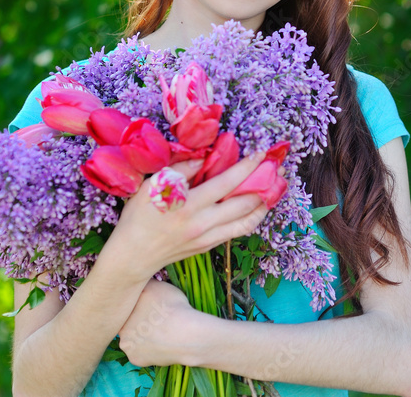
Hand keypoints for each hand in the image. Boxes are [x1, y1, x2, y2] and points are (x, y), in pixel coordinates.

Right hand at [106, 152, 269, 281]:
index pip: (226, 183)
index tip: (261, 154)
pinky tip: (256, 206)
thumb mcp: (151, 186)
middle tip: (277, 170)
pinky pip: (238, 231)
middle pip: (244, 203)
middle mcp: (202, 223)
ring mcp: (208, 237)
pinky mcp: (209, 247)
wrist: (133, 256)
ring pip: (247, 221)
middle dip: (264, 184)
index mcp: (188, 205)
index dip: (247, 167)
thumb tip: (205, 156)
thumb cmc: (139, 217)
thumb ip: (180, 170)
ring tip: (275, 188)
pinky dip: (252, 218)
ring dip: (264, 204)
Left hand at [118, 279, 200, 367]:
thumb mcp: (156, 286)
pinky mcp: (137, 360)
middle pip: (127, 324)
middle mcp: (120, 330)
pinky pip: (141, 353)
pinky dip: (149, 349)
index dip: (137, 305)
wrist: (185, 335)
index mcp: (123, 312)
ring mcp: (127, 347)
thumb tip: (137, 280)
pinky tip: (161, 343)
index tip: (148, 305)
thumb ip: (143, 284)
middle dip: (137, 321)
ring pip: (132, 339)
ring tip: (160, 331)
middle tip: (154, 318)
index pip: (126, 308)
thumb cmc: (171, 308)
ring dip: (141, 336)